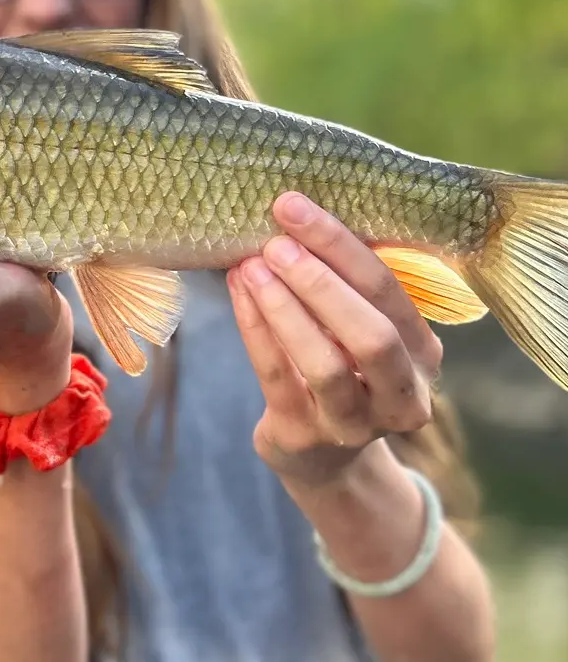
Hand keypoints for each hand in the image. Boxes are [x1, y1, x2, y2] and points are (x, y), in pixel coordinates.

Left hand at [227, 192, 441, 489]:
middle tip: (275, 242)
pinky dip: (256, 331)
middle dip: (321, 282)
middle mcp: (402, 393)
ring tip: (249, 267)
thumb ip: (344, 283)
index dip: (342, 246)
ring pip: (326, 364)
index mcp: (423, 352)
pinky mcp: (306, 436)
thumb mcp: (356, 329)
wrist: (319, 454)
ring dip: (285, 309)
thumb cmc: (338, 367)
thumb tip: (295, 210)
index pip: (389, 290)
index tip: (294, 207)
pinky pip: (279, 378)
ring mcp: (357, 423)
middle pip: (371, 333)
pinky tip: (239, 293)